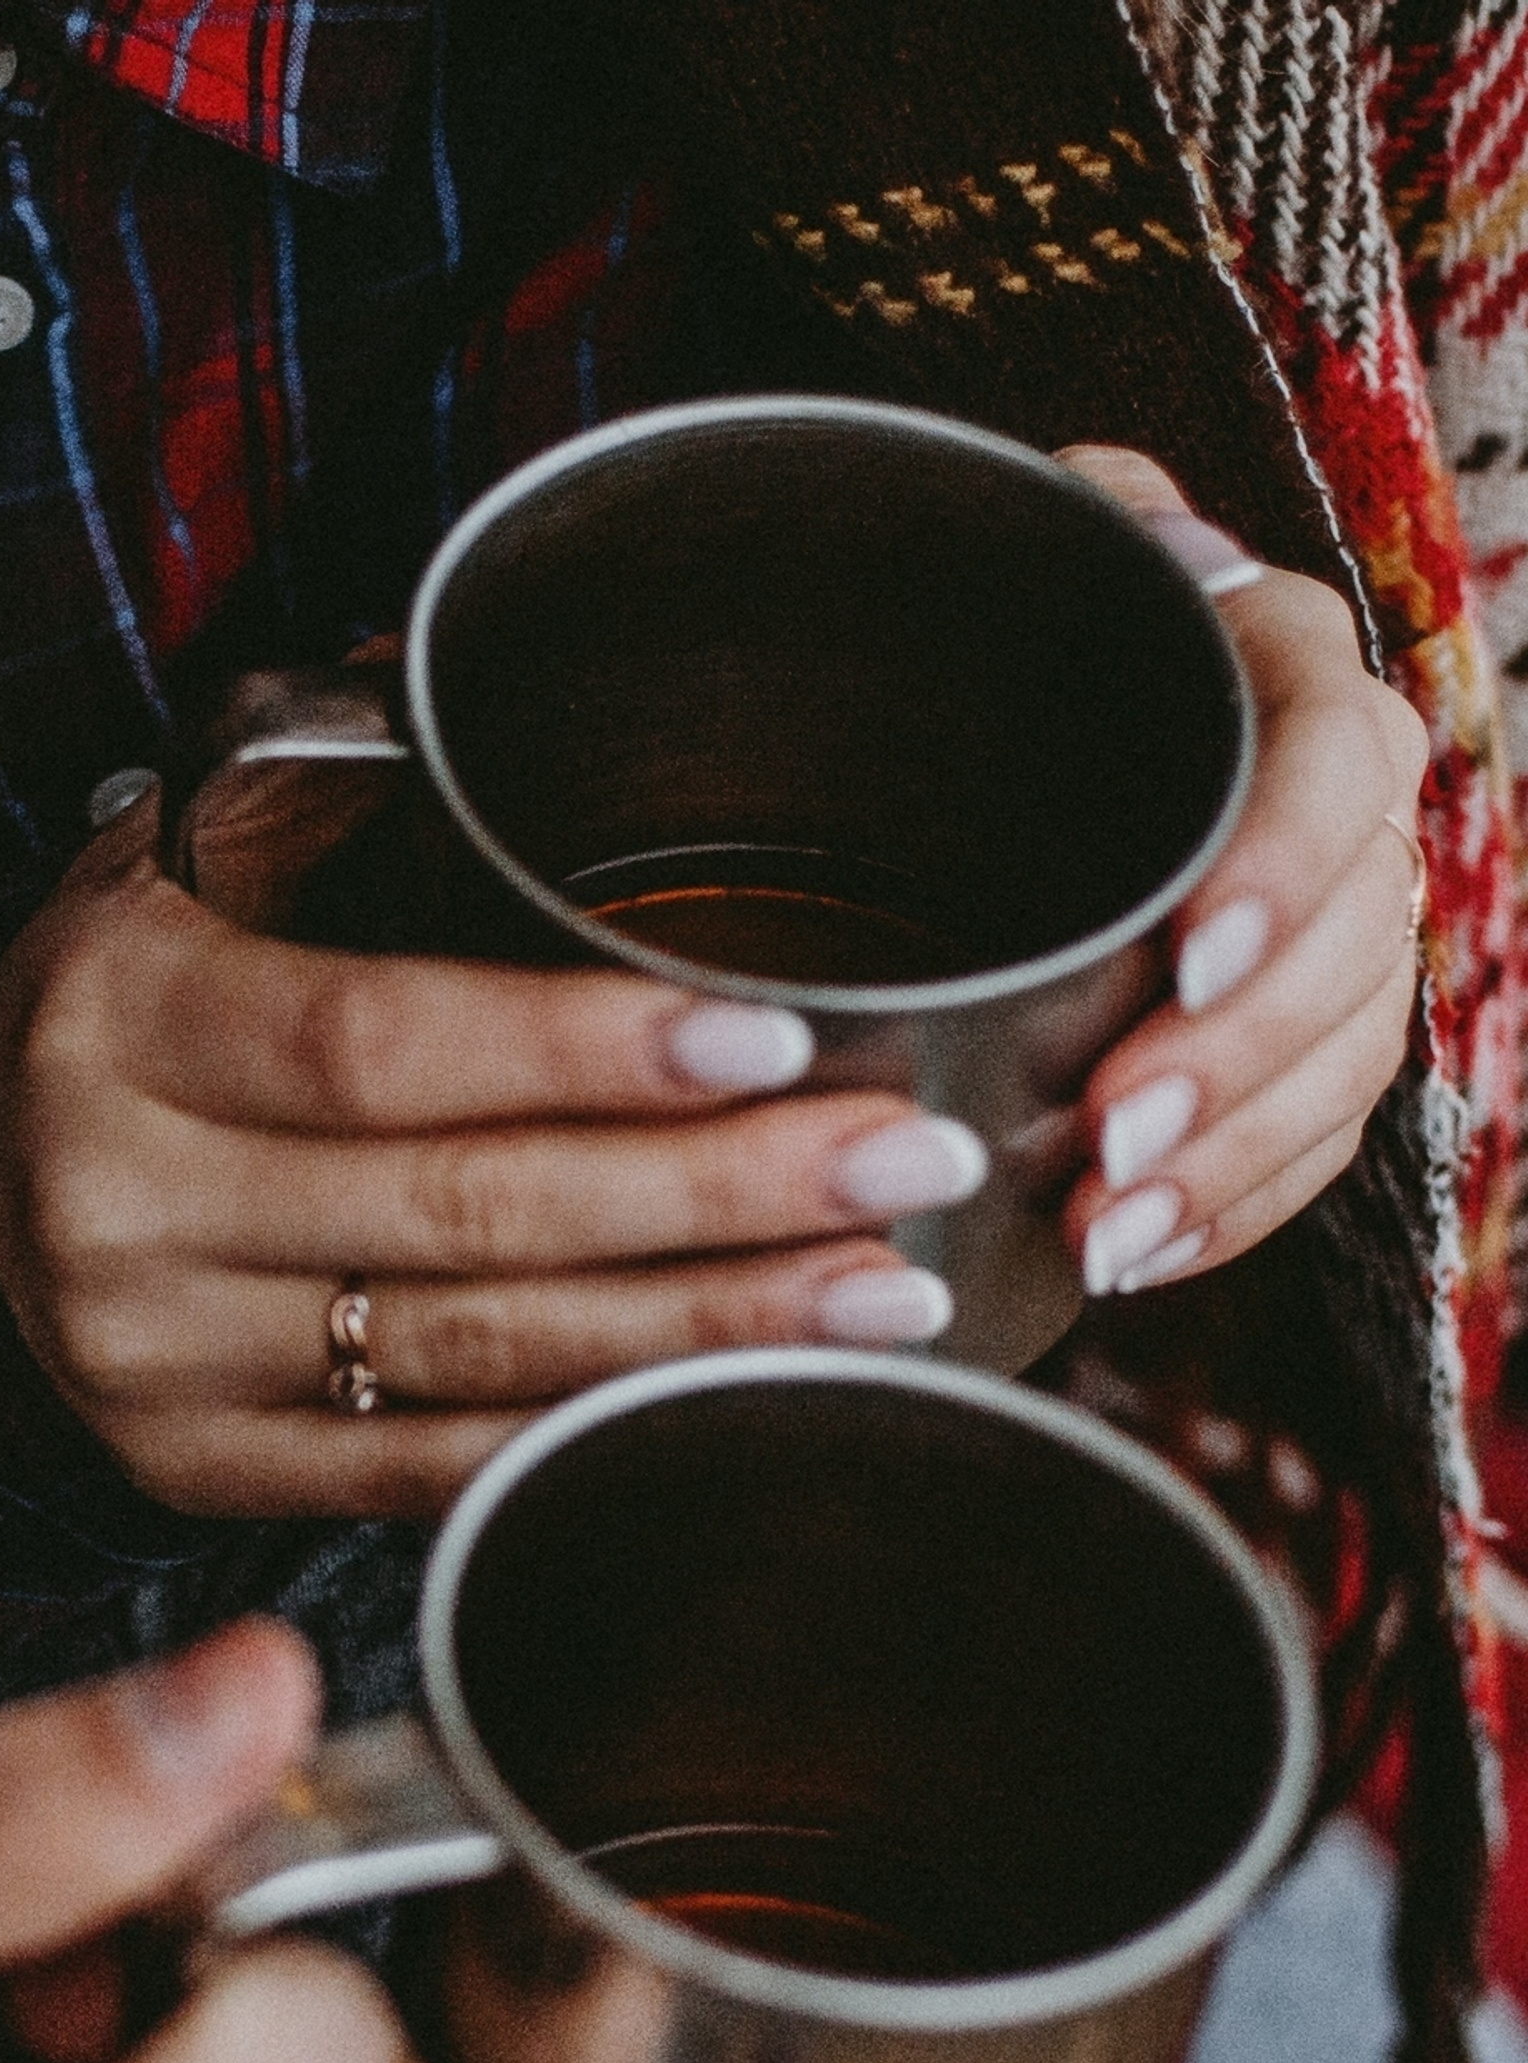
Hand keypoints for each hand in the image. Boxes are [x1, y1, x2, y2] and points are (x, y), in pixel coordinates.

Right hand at [0, 805, 983, 1520]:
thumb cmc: (119, 1007)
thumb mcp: (175, 870)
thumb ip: (344, 805)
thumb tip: (559, 685)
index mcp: (119, 1026)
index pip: (376, 1045)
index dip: (581, 1051)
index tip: (769, 1036)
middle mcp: (123, 1210)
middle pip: (461, 1215)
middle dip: (714, 1198)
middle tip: (901, 1165)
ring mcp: (158, 1368)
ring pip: (471, 1359)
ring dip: (699, 1330)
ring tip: (880, 1294)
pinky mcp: (196, 1473)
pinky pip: (423, 1471)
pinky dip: (591, 1436)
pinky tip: (740, 1399)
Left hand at [1056, 445, 1429, 1297]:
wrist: (1001, 711)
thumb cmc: (1007, 616)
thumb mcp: (1032, 540)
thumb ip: (1084, 520)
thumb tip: (1154, 542)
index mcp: (1291, 669)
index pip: (1336, 761)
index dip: (1279, 865)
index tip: (1188, 958)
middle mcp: (1344, 804)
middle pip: (1350, 944)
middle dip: (1236, 1060)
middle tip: (1112, 1136)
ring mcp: (1338, 930)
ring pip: (1340, 1061)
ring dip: (1229, 1160)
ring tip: (1109, 1228)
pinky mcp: (1303, 1042)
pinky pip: (1311, 1144)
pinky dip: (1229, 1210)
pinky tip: (1137, 1253)